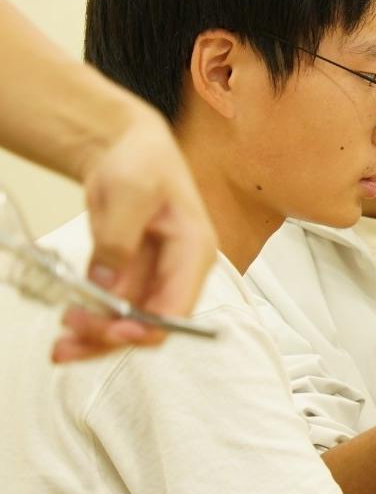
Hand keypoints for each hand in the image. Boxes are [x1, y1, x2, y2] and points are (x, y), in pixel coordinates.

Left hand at [53, 107, 215, 361]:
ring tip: (63, 346)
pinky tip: (68, 328)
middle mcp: (179, 270)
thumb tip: (107, 284)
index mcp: (194, 250)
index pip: (179, 305)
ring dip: (97, 338)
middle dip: (113, 336)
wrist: (128, 147)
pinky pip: (112, 308)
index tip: (113, 329)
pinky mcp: (129, 275)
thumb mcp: (130, 191)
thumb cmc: (144, 160)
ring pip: (129, 322)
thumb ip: (118, 239)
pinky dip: (91, 321)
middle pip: (152, 322)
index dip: (148, 326)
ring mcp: (154, 275)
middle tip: (73, 336)